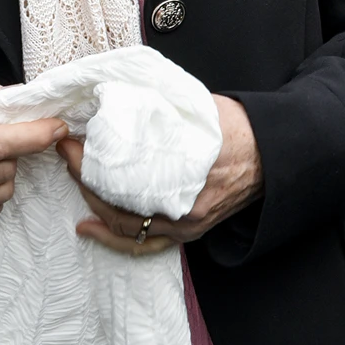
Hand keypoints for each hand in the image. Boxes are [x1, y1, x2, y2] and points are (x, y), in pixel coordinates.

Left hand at [60, 95, 262, 249]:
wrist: (276, 154)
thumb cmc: (241, 129)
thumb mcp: (196, 110)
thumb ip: (156, 112)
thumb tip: (116, 103)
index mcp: (183, 173)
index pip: (118, 174)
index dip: (87, 160)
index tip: (70, 140)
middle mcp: (183, 207)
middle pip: (117, 202)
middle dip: (84, 178)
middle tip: (68, 153)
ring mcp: (187, 224)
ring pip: (127, 227)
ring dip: (95, 205)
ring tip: (76, 184)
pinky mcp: (190, 231)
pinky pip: (145, 242)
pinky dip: (115, 235)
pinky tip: (91, 225)